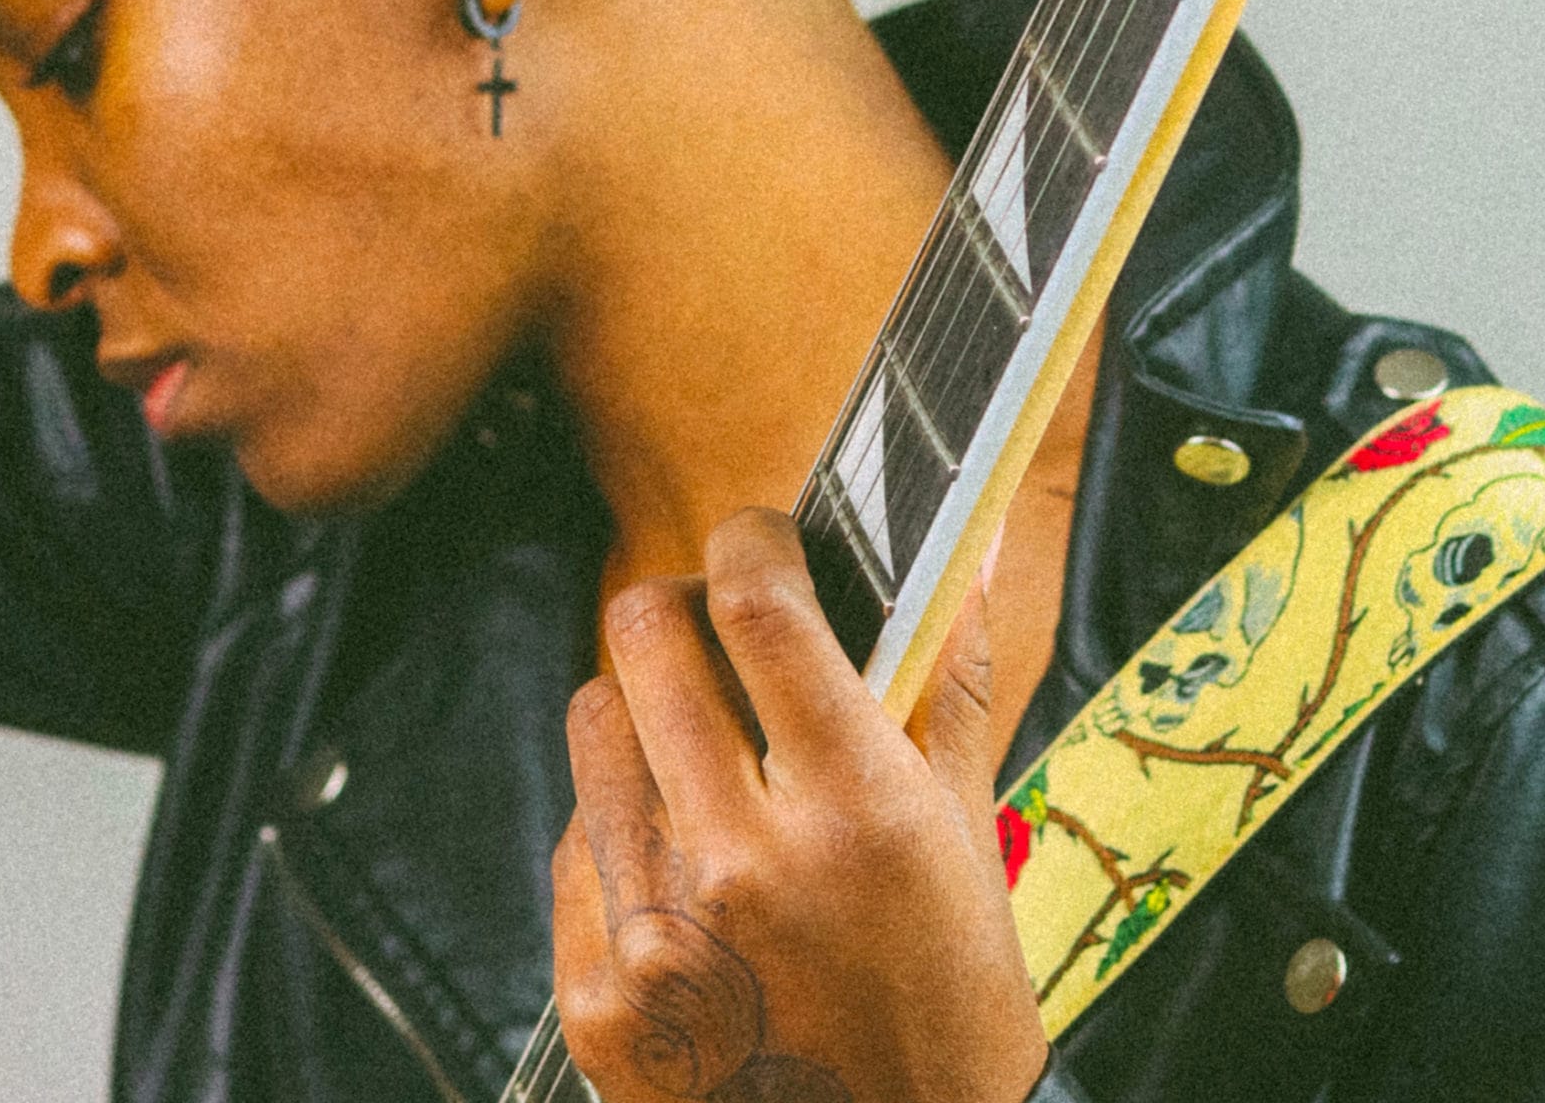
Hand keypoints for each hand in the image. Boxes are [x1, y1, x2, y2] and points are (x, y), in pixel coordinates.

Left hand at [551, 508, 1048, 1102]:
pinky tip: (683, 863)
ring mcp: (654, 931)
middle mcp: (743, 860)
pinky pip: (576, 838)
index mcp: (857, 809)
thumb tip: (963, 556)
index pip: (761, 610)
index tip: (762, 538)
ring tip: (704, 755)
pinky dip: (623, 824)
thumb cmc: (949, 1005)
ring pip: (593, 723)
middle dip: (686, 606)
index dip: (752, 541)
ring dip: (646, 712)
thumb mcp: (968, 836)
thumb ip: (951, 683)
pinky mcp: (594, 991)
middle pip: (644, 638)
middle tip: (724, 631)